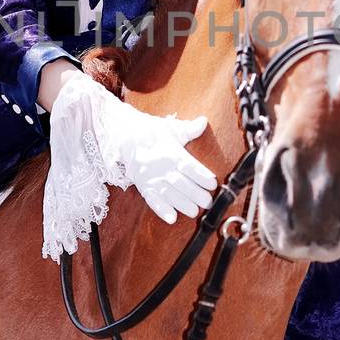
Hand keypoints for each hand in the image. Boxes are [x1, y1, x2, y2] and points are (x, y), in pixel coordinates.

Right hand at [107, 104, 217, 223]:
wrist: (127, 138)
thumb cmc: (153, 133)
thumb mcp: (171, 128)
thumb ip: (189, 129)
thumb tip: (203, 121)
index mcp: (171, 153)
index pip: (189, 166)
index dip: (201, 175)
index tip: (212, 183)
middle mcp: (162, 167)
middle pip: (181, 183)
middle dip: (196, 194)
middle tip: (208, 202)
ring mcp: (152, 178)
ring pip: (169, 194)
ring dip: (182, 204)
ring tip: (195, 211)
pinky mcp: (144, 187)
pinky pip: (152, 200)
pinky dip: (161, 210)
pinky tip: (171, 218)